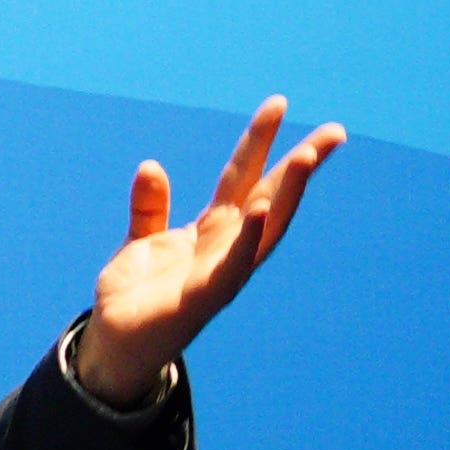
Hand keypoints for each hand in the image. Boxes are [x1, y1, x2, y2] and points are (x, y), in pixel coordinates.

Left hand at [79, 96, 347, 402]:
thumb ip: (149, 207)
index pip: (242, 177)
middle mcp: (226, 248)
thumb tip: (151, 166)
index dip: (258, 141)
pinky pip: (232, 266)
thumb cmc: (136, 298)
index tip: (278, 103)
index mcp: (213, 231)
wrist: (114, 346)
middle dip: (301, 165)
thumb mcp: (141, 241)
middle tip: (335, 131)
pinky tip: (262, 209)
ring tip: (307, 157)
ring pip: (264, 229)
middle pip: (270, 197)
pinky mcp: (201, 299)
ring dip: (287, 194)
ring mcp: (220, 273)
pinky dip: (248, 239)